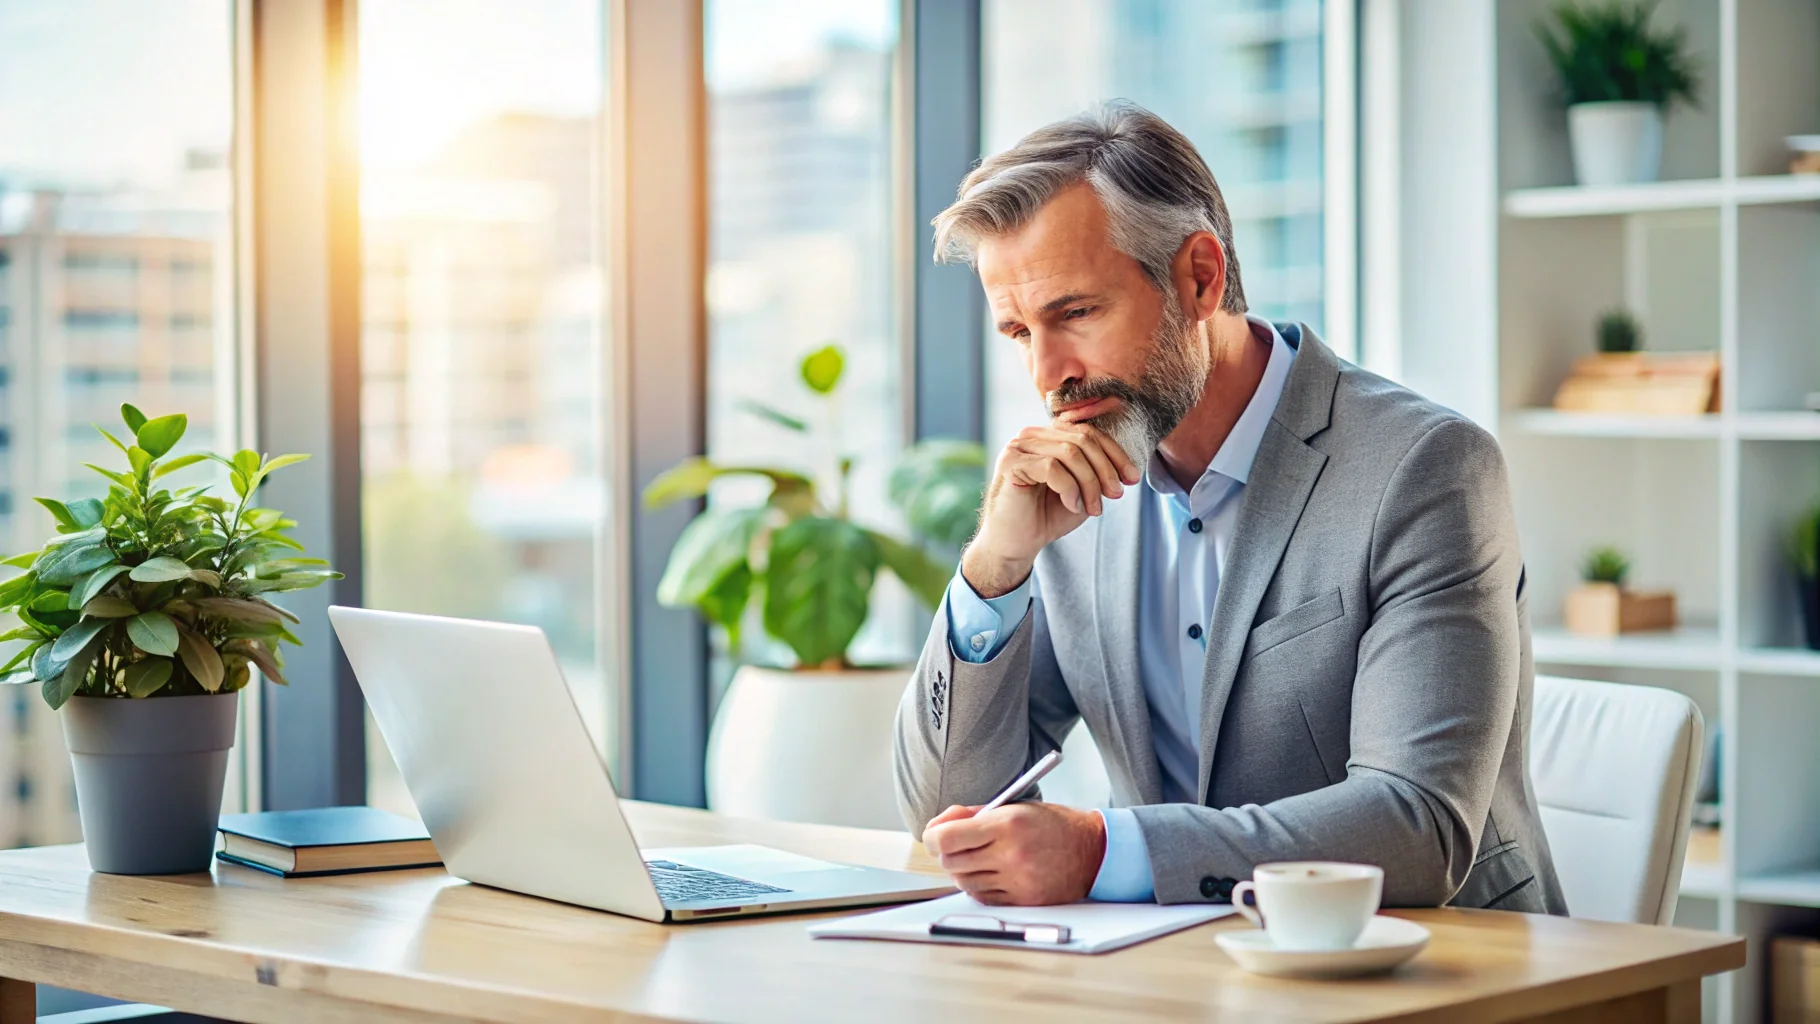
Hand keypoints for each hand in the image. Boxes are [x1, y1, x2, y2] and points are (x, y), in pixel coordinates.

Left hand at [921, 801, 1106, 904]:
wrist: (1093, 851)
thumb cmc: (1052, 824)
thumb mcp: (1014, 806)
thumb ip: (973, 815)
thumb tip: (938, 826)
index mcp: (1007, 824)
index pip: (946, 838)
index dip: (933, 836)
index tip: (935, 835)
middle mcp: (1011, 853)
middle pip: (950, 862)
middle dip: (947, 853)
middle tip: (958, 845)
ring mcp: (1017, 880)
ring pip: (963, 882)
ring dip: (964, 870)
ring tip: (981, 858)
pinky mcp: (1024, 900)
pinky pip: (982, 897)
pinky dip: (980, 886)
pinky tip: (992, 873)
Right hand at [963, 424, 1140, 596]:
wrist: (1015, 544)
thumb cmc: (1047, 517)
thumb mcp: (1082, 491)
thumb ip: (1098, 473)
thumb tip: (1127, 467)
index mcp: (1048, 436)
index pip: (1088, 432)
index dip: (1115, 454)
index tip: (1132, 478)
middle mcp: (1031, 435)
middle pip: (1082, 438)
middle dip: (1106, 468)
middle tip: (1116, 495)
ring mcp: (1019, 447)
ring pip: (1069, 452)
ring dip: (1090, 483)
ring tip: (1093, 508)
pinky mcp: (1011, 463)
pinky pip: (1051, 467)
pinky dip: (1069, 488)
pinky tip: (1071, 505)